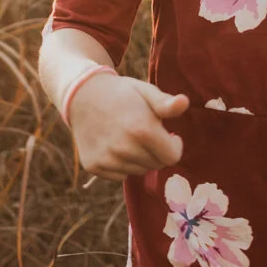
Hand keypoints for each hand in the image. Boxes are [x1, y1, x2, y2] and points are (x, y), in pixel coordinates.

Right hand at [68, 75, 188, 181]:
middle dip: (157, 151)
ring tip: (129, 136)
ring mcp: (107, 159)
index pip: (173, 157)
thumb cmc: (121, 93)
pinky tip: (114, 144)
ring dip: (140, 158)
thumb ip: (166, 103)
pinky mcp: (94, 166)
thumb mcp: (145, 91)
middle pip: (156, 165)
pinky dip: (122, 164)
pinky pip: (120, 175)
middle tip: (146, 133)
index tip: (170, 135)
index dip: (175, 145)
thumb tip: (184, 102)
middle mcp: (124, 148)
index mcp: (142, 129)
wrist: (81, 94)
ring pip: (139, 171)